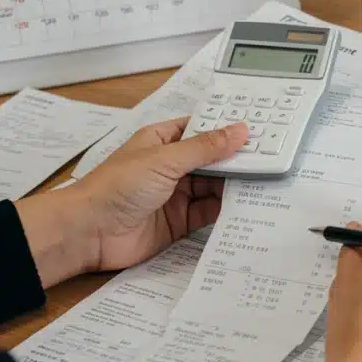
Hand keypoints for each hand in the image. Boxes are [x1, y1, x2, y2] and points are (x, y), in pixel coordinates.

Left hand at [14, 117, 246, 286]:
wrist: (89, 233)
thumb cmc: (117, 187)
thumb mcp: (165, 160)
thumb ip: (206, 148)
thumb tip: (240, 131)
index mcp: (163, 141)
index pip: (201, 129)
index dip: (227, 128)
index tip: (258, 128)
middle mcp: (171, 166)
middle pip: (212, 159)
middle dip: (237, 159)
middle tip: (273, 155)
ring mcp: (176, 194)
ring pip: (215, 186)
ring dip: (236, 184)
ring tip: (268, 179)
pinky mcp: (180, 222)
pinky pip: (210, 212)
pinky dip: (228, 209)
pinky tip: (249, 205)